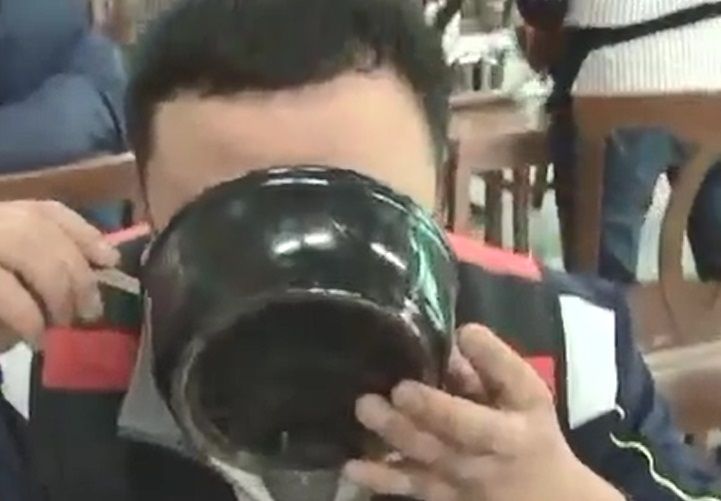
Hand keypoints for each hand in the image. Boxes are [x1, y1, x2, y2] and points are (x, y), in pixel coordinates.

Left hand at [0, 201, 118, 349]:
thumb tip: (28, 331)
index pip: (0, 285)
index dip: (26, 314)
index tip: (40, 343)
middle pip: (31, 247)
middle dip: (61, 288)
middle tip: (77, 322)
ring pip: (46, 225)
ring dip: (79, 266)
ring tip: (93, 301)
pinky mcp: (9, 206)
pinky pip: (53, 210)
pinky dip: (84, 233)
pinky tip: (106, 257)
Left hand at [345, 325, 623, 500]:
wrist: (546, 496)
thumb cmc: (531, 431)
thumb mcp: (529, 393)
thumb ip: (497, 364)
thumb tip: (461, 333)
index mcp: (507, 435)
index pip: (470, 424)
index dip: (435, 408)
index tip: (403, 387)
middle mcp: (479, 466)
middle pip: (435, 449)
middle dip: (398, 427)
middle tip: (366, 403)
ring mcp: (456, 487)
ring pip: (416, 475)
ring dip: (381, 457)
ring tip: (355, 435)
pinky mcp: (440, 498)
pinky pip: (408, 492)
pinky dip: (380, 480)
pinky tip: (352, 467)